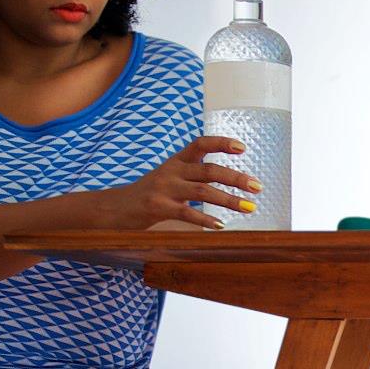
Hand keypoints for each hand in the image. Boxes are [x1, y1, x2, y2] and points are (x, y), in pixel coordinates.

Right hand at [79, 137, 260, 228]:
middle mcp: (171, 171)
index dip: (221, 143)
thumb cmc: (147, 196)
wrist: (112, 209)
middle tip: (257, 186)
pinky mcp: (157, 207)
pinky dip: (205, 219)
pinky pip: (185, 212)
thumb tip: (224, 182)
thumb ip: (190, 177)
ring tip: (248, 207)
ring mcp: (163, 188)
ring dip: (228, 200)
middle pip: (209, 170)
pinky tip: (220, 225)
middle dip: (236, 178)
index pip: (200, 144)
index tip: (242, 148)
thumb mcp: (167, 179)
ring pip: (202, 191)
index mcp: (175, 161)